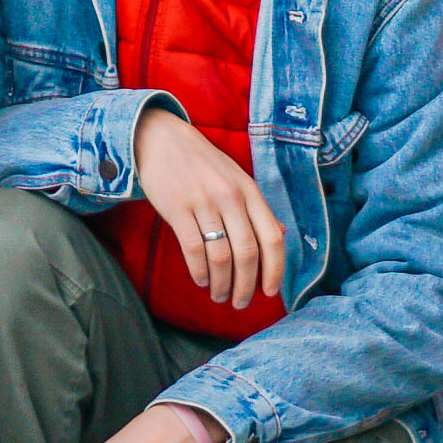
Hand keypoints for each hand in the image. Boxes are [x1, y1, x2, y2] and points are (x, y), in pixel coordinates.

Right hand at [130, 106, 286, 313]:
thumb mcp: (237, 179)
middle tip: (240, 303)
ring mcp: (204, 203)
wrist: (162, 139)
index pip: (272, 237)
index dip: (275, 269)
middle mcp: (230, 197)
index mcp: (249, 191)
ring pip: (220, 256)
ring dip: (222, 284)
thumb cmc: (203, 163)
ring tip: (220, 296)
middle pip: (247, 253)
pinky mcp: (177, 209)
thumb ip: (258, 208)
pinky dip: (200, 272)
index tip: (270, 292)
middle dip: (246, 285)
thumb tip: (280, 236)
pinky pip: (194, 250)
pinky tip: (201, 279)